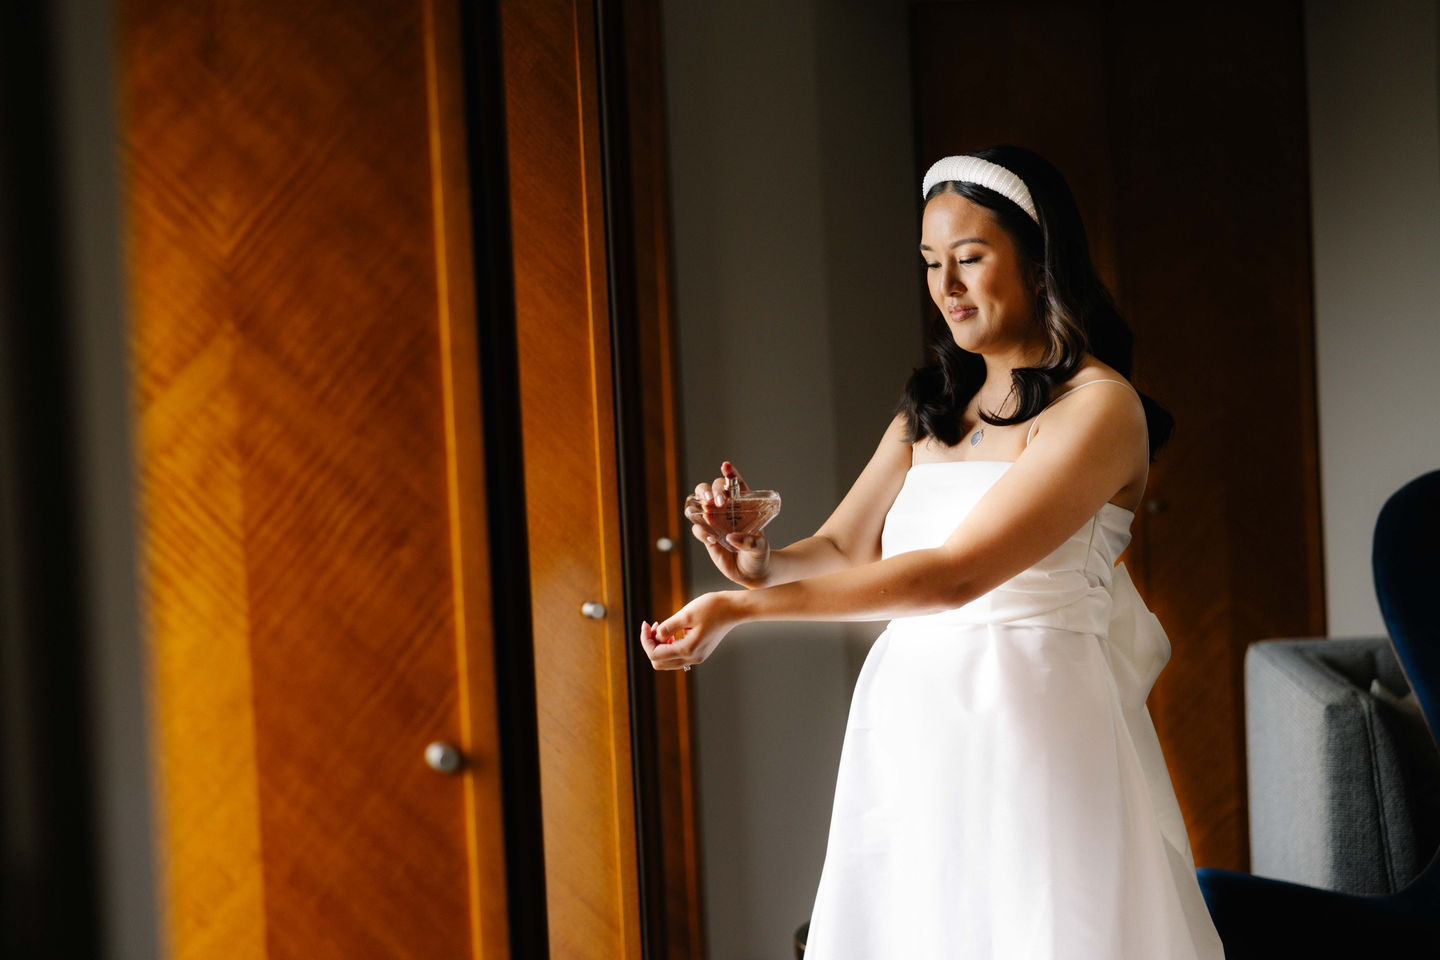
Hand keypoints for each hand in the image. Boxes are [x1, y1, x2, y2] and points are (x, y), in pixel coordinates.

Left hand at [638, 591, 742, 670]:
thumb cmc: (712, 607)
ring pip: (667, 662)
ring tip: (661, 627)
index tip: (645, 624)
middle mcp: (692, 658)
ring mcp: (696, 657)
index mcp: (687, 649)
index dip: (645, 640)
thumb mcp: (686, 614)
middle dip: (651, 645)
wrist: (733, 609)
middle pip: (658, 663)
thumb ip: (668, 627)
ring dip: (659, 646)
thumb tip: (656, 636)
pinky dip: (669, 647)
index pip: (655, 654)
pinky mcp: (699, 653)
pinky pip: (676, 657)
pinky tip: (671, 632)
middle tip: (652, 626)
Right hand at [692, 461, 771, 586]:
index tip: (726, 467)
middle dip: (711, 489)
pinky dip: (701, 531)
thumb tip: (732, 537)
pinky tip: (711, 539)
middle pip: (712, 489)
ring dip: (700, 502)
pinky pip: (698, 529)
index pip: (735, 484)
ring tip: (707, 510)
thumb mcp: (760, 547)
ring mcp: (714, 521)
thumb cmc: (759, 553)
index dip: (730, 474)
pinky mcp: (706, 536)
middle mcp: (725, 509)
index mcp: (742, 505)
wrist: (751, 572)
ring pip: (699, 503)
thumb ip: (750, 542)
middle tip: (716, 500)